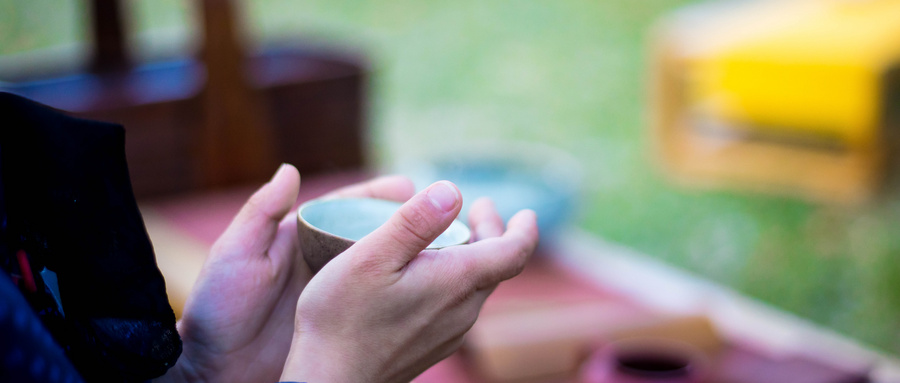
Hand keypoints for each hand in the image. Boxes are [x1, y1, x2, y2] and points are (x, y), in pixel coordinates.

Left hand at [156, 165, 415, 382]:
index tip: (407, 186)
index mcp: (294, 239)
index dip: (373, 196)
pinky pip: (372, 303)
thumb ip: (261, 215)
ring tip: (443, 250)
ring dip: (407, 258)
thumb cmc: (218, 312)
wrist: (216, 372)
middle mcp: (316, 262)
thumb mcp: (235, 257)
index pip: (340, 208)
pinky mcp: (335, 323)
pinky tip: (424, 291)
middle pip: (367, 234)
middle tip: (441, 214)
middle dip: (402, 222)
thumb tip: (290, 170)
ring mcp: (328, 294)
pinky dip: (397, 295)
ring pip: (376, 269)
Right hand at [280, 181, 539, 382]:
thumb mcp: (372, 255)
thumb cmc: (342, 317)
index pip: (513, 252)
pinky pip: (459, 306)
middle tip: (478, 209)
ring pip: (477, 288)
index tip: (527, 214)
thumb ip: (414, 221)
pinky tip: (429, 276)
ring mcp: (450, 333)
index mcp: (457, 281)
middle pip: (496, 267)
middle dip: (492, 233)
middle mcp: (463, 310)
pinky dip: (457, 281)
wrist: (329, 380)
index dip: (524, 229)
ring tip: (454, 237)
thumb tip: (452, 190)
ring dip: (474, 257)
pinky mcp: (432, 346)